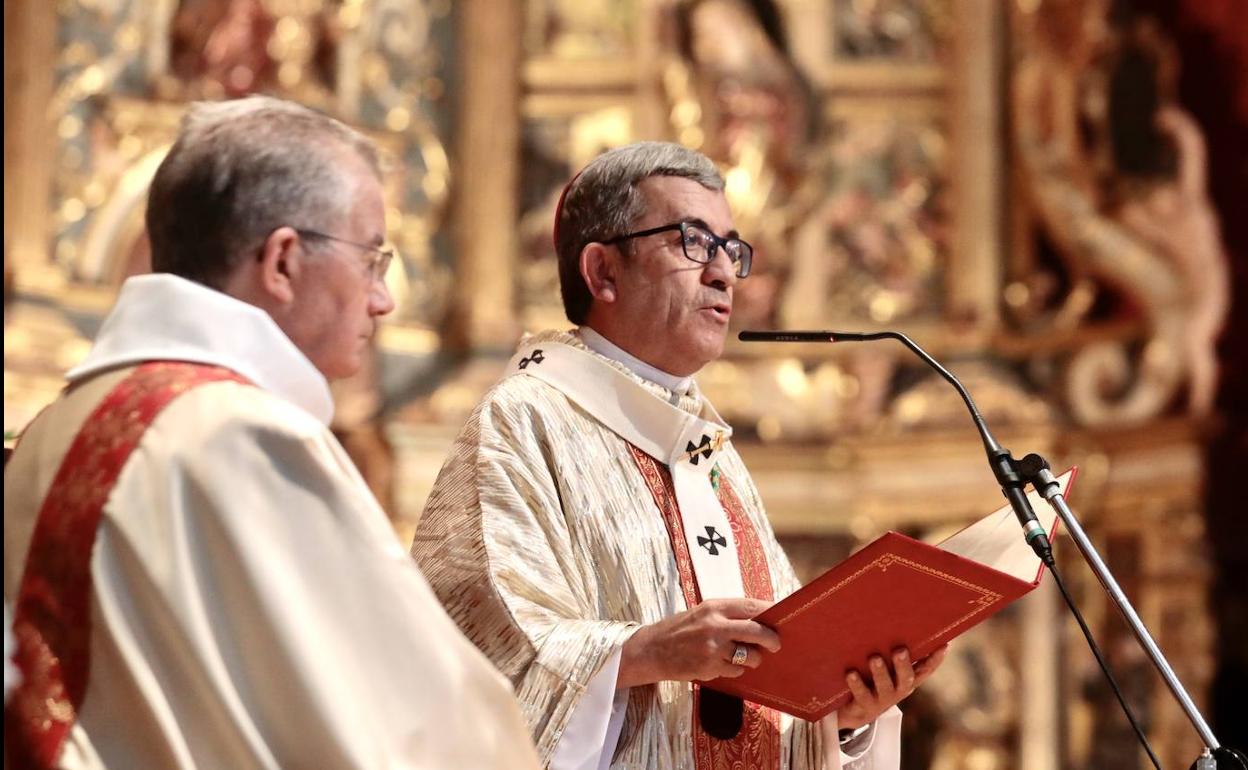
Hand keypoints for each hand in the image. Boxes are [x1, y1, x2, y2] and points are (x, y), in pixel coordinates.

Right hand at [617, 598, 780, 687]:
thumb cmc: (679, 629)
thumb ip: (728, 614)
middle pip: (757, 631)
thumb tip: (761, 619)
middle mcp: (715, 625)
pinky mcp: (710, 668)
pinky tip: (721, 664)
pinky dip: (735, 670)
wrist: (651, 650)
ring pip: (750, 656)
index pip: (752, 606)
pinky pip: (736, 671)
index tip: (782, 617)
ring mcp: (713, 648)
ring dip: (753, 659)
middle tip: (776, 644)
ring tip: (743, 656)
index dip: (771, 612)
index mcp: (714, 607)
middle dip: (772, 639)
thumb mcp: (702, 612)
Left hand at [837, 644, 947, 729]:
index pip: (925, 669)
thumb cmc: (872, 679)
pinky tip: (851, 673)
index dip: (935, 659)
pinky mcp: (865, 707)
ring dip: (880, 672)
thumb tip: (892, 616)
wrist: (856, 711)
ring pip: (884, 687)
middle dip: (903, 664)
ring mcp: (882, 700)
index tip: (944, 645)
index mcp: (906, 679)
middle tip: (900, 650)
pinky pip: (861, 695)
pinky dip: (856, 684)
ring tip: (874, 658)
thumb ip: (889, 649)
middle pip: (906, 678)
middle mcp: (898, 690)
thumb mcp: (885, 666)